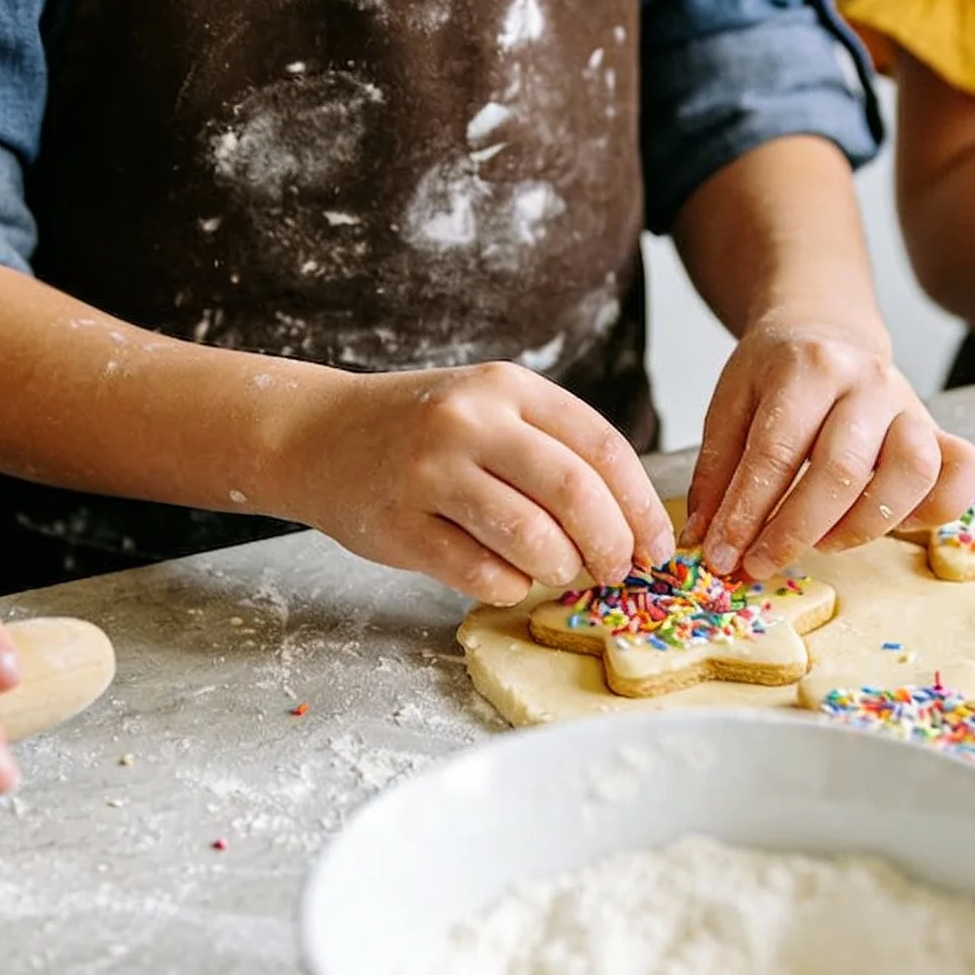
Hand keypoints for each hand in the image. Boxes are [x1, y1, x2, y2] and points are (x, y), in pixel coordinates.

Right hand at [279, 362, 672, 605]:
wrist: (317, 434)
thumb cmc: (423, 431)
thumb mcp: (491, 410)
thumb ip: (554, 450)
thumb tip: (633, 524)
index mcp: (508, 388)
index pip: (602, 446)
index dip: (641, 505)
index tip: (657, 546)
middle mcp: (470, 421)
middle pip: (575, 491)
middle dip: (611, 544)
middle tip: (619, 572)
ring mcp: (430, 472)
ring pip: (531, 538)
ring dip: (562, 569)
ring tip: (561, 573)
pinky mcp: (399, 525)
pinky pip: (480, 573)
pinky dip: (510, 587)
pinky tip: (509, 580)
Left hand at [685, 313, 974, 581]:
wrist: (826, 329)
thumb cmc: (776, 373)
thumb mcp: (731, 404)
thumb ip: (717, 471)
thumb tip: (703, 541)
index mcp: (809, 366)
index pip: (777, 451)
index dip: (747, 512)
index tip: (724, 555)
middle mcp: (868, 382)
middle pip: (842, 469)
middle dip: (795, 530)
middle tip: (760, 564)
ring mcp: (910, 405)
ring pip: (910, 474)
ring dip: (861, 526)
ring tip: (822, 544)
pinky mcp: (937, 430)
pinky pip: (959, 474)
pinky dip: (934, 510)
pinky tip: (891, 527)